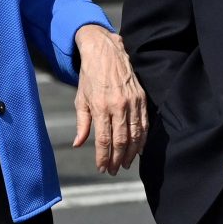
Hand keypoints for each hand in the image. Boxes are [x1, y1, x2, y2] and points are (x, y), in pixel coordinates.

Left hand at [73, 24, 146, 174]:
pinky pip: (145, 124)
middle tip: (114, 170)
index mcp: (101, 106)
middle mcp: (118, 106)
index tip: (102, 168)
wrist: (106, 52)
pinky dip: (142, 139)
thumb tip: (78, 144)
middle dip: (117, 159)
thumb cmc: (89, 77)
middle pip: (121, 141)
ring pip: (135, 135)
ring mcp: (132, 102)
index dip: (103, 157)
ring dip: (131, 153)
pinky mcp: (142, 99)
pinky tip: (138, 149)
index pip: (104, 139)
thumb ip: (82, 124)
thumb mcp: (81, 99)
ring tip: (125, 164)